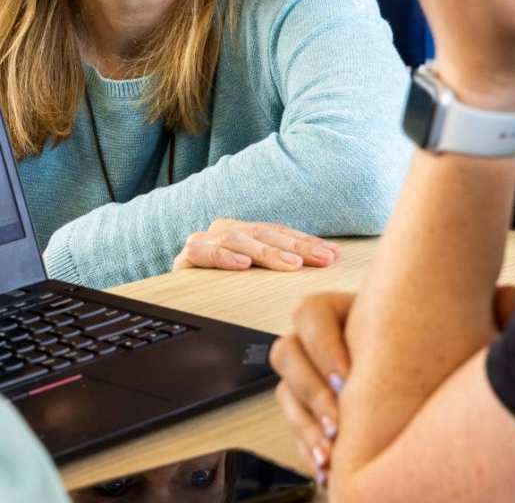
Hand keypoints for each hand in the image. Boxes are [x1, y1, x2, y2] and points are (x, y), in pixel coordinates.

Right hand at [171, 219, 338, 271]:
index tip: (334, 255)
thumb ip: (282, 260)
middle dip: (298, 248)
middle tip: (322, 260)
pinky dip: (225, 257)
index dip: (308, 243)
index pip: (282, 233)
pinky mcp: (187, 256)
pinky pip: (206, 254)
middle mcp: (227, 229)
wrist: (172, 292)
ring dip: (268, 253)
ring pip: (241, 240)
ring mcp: (206, 240)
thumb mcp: (255, 268)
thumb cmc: (221, 281)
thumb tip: (331, 258)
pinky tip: (243, 265)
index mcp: (246, 230)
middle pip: (267, 235)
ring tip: (291, 265)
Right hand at [271, 285, 514, 484]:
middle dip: (311, 390)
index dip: (325, 344)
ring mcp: (319, 375)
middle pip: (288, 351)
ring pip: (286, 390)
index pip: (311, 312)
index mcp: (352, 307)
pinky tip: (330, 464)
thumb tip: (511, 296)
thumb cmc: (453, 342)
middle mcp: (329, 339)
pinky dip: (306, 444)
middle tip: (341, 420)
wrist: (437, 387)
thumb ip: (478, 306)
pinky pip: (295, 424)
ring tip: (332, 450)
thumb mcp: (460, 321)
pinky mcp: (318, 412)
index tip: (352, 377)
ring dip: (304, 421)